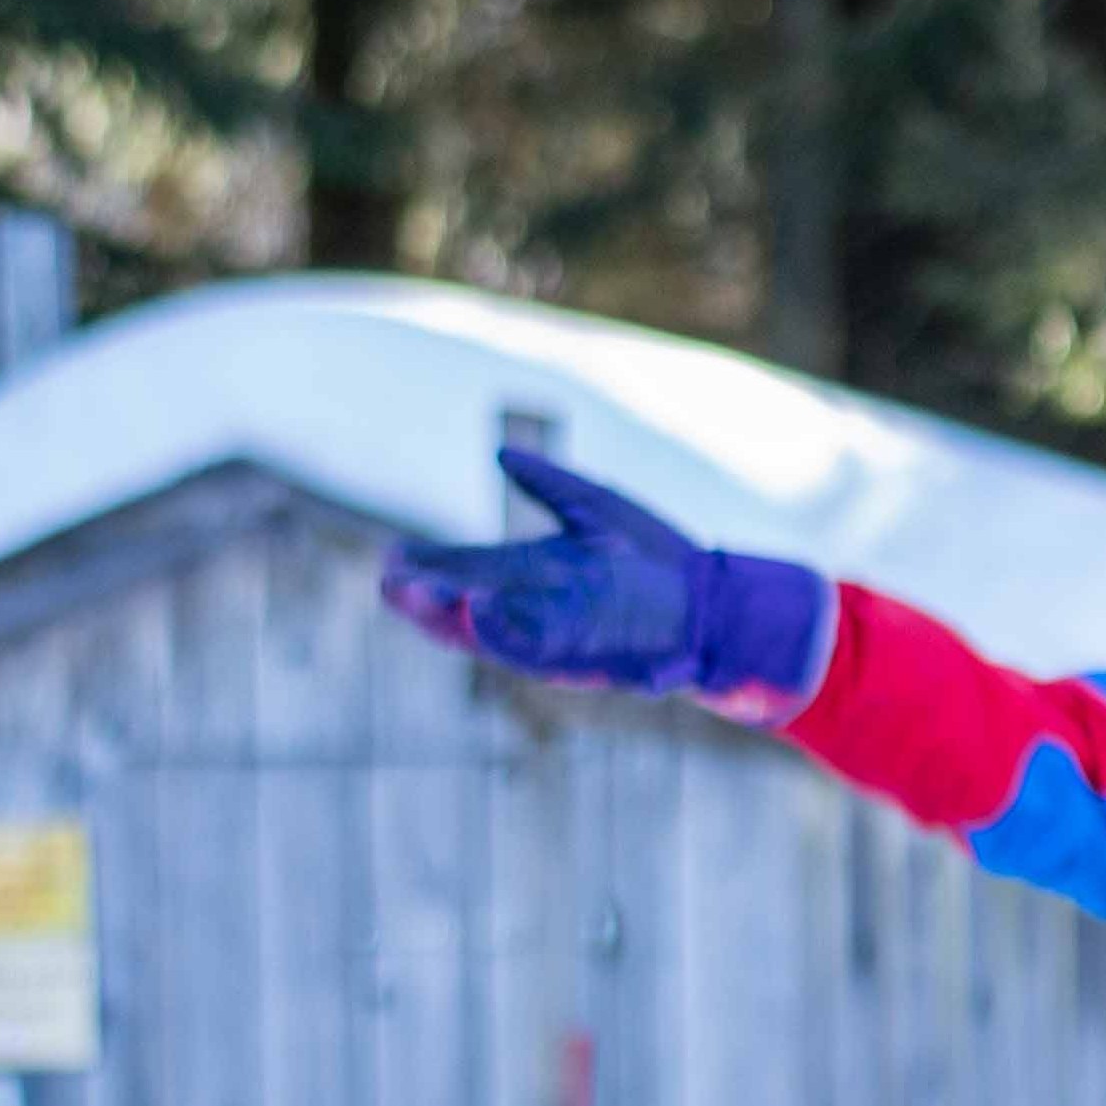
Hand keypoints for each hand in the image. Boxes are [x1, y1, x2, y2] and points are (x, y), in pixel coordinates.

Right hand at [379, 445, 822, 707]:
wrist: (720, 601)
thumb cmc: (660, 558)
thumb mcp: (597, 508)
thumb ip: (550, 483)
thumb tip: (502, 452)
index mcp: (537, 573)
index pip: (470, 571)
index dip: (431, 569)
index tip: (391, 561)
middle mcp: (541, 607)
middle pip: (470, 605)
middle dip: (427, 598)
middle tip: (386, 583)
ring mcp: (563, 633)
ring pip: (493, 632)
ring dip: (451, 619)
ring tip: (415, 600)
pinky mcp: (589, 653)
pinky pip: (537, 648)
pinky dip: (505, 634)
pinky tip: (476, 614)